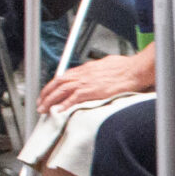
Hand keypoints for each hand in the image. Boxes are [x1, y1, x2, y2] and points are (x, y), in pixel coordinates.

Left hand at [39, 47, 156, 112]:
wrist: (134, 70)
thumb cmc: (125, 67)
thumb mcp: (106, 65)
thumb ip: (96, 71)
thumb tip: (94, 74)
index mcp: (86, 68)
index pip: (63, 76)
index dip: (53, 86)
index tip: (48, 93)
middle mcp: (83, 74)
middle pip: (58, 83)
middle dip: (46, 94)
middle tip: (40, 103)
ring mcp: (86, 82)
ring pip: (61, 91)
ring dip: (50, 101)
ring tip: (44, 109)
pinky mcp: (92, 91)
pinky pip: (73, 98)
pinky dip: (64, 105)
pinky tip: (58, 111)